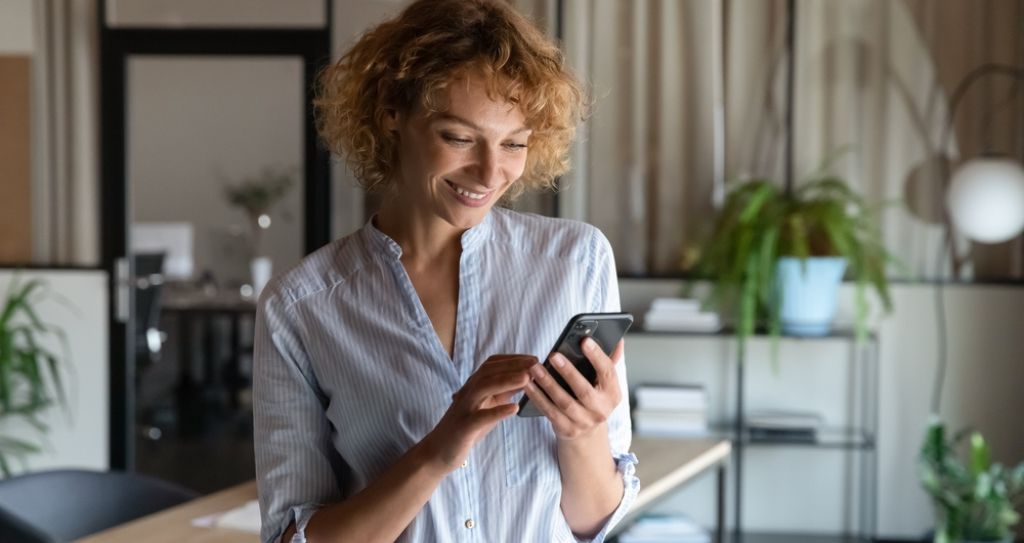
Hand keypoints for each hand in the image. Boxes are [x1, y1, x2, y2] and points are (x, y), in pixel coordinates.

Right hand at [422, 354, 535, 470]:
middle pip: (489, 371)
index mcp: (474, 386)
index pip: (492, 364)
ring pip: (484, 388)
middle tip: (535, 364)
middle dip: (513, 365)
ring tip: (527, 378)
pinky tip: (514, 408)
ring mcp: (465, 408)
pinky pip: (480, 417)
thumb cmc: (468, 427)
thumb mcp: (487, 405)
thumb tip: (525, 377)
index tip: (534, 358)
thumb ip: (503, 392)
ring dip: (506, 381)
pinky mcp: (464, 427)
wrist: (439, 450)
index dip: (513, 359)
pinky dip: (497, 411)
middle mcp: (468, 392)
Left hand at [523, 339, 623, 440]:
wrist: (586, 434)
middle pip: (584, 390)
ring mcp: (584, 422)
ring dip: (548, 383)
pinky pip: (549, 412)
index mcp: (613, 394)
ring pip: (563, 402)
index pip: (607, 372)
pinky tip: (528, 384)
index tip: (584, 340)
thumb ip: (609, 361)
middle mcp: (601, 410)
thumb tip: (618, 340)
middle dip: (568, 372)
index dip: (597, 356)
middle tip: (554, 355)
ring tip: (535, 368)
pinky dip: (538, 397)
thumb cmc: (593, 399)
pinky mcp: (567, 429)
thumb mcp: (604, 384)